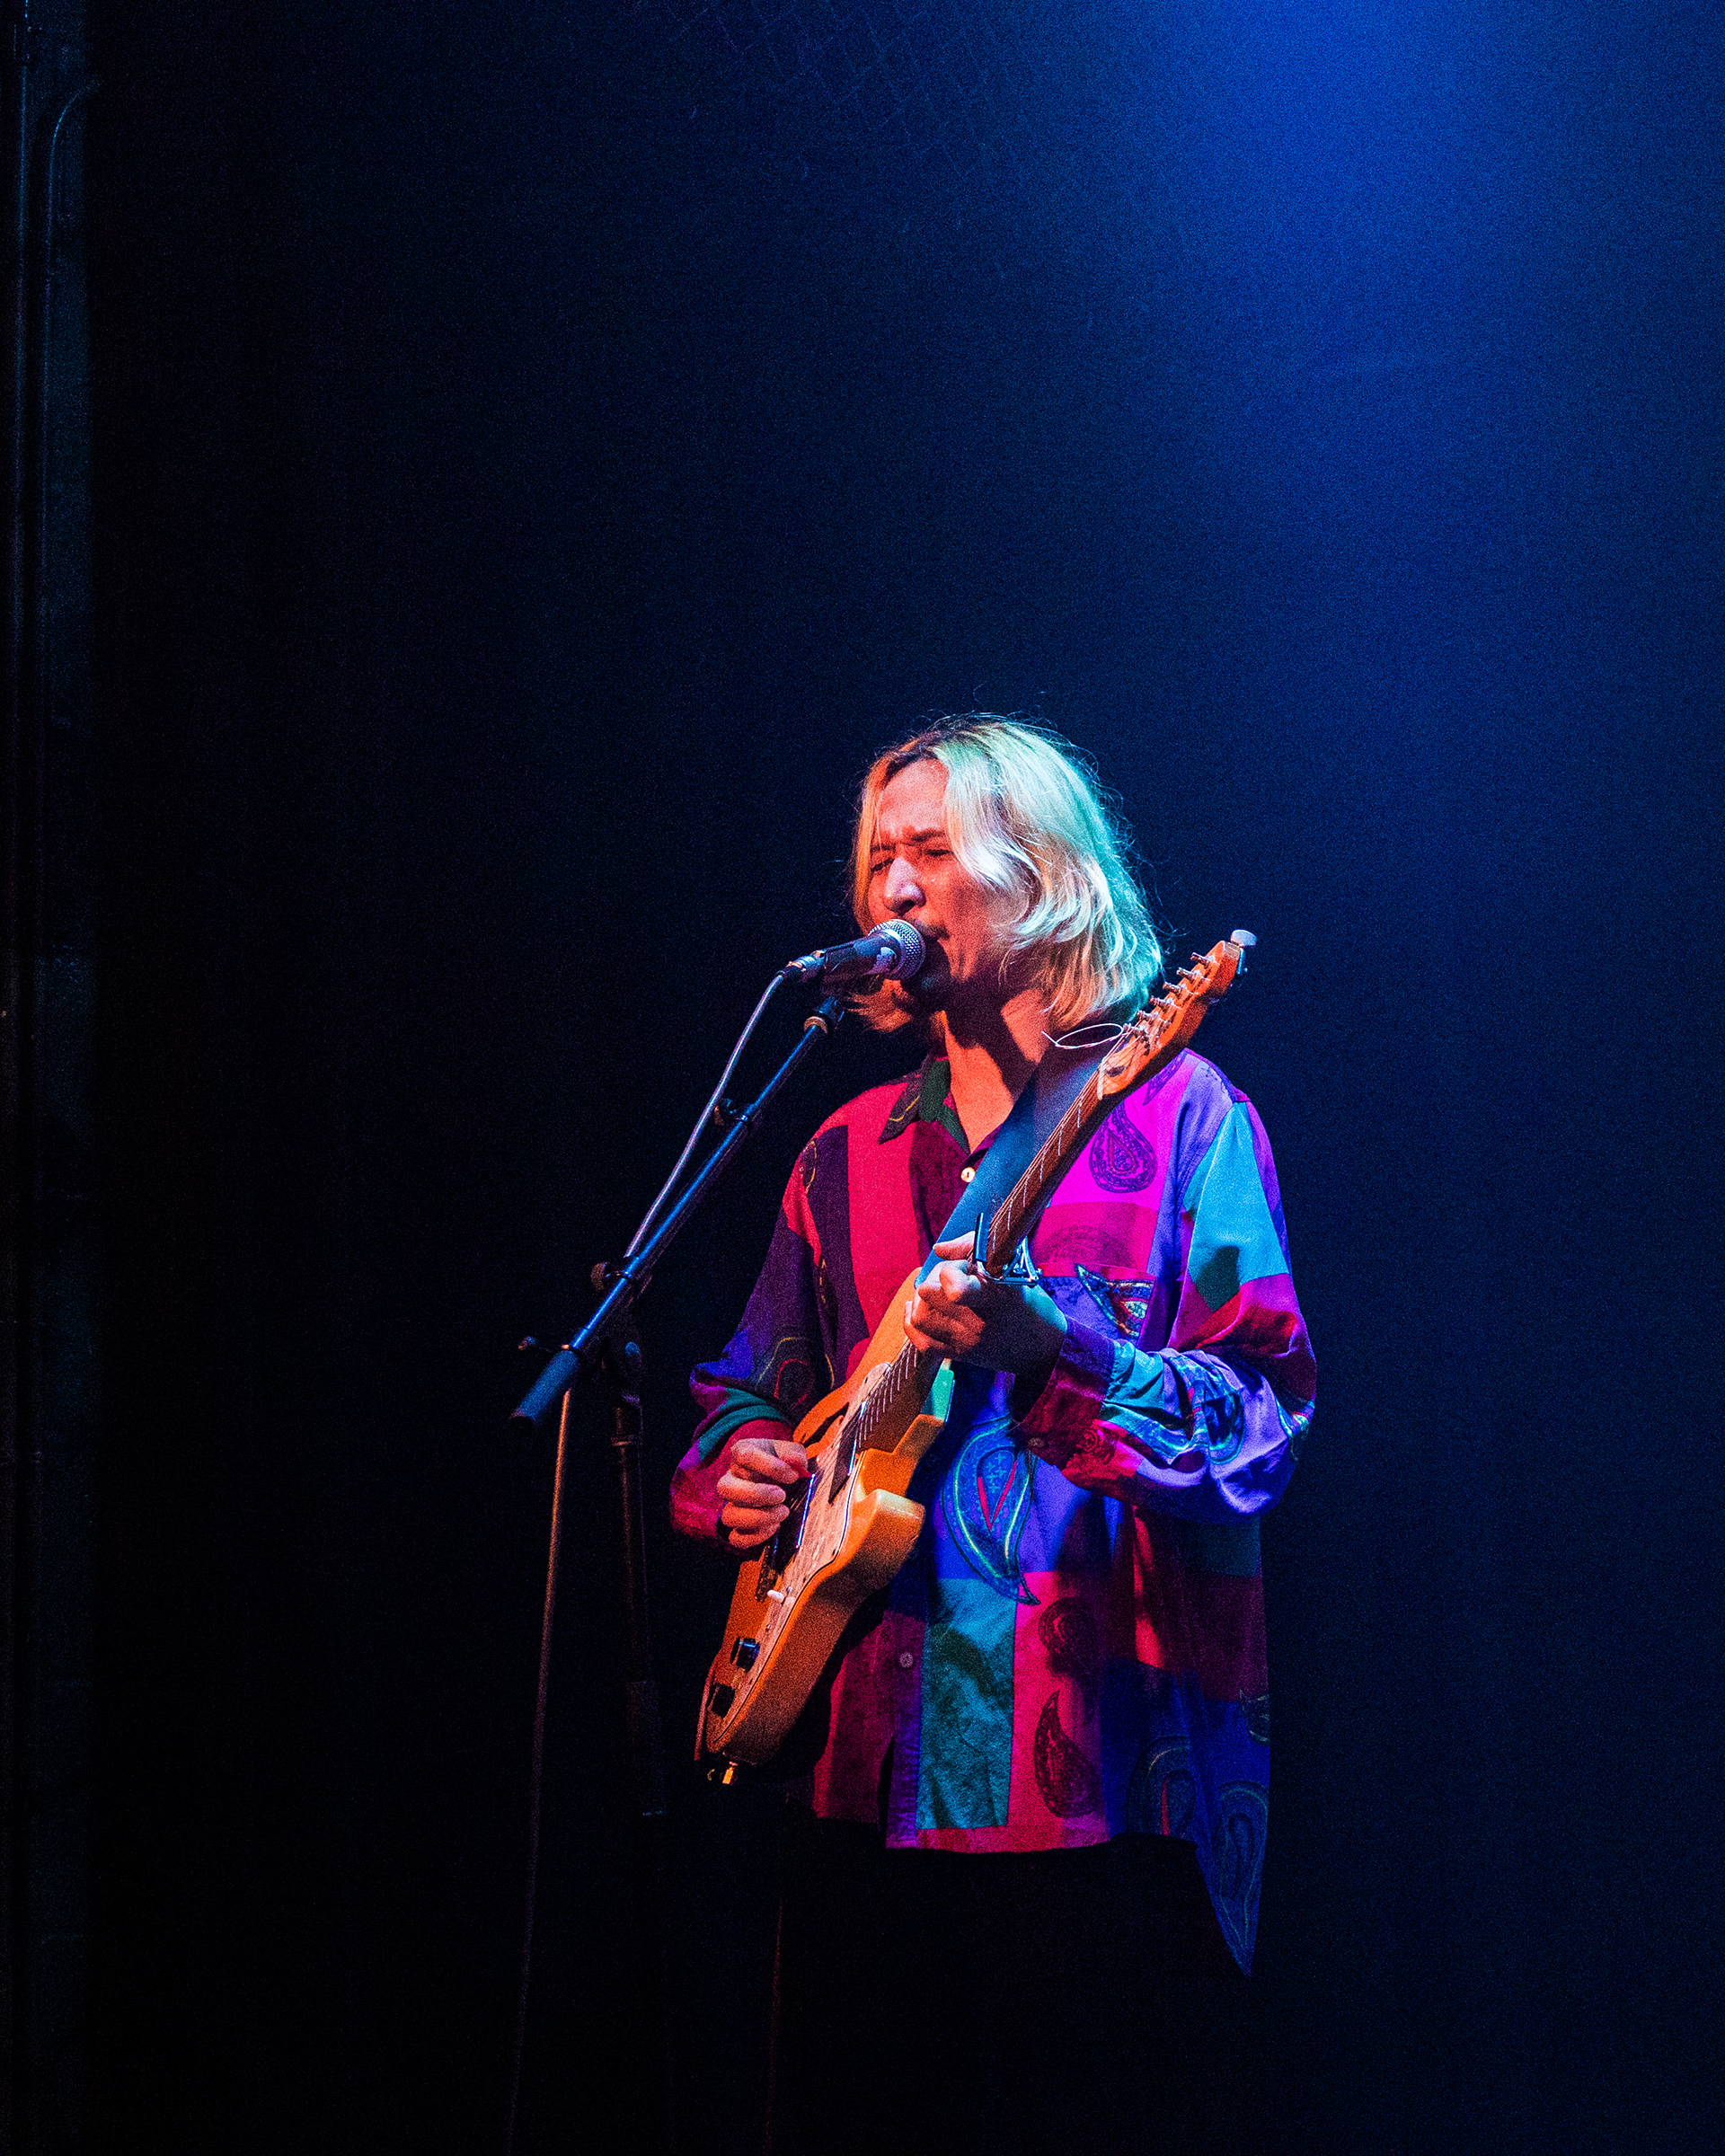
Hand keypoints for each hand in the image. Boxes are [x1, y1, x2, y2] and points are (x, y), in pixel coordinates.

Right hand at [716, 1435, 809, 1551]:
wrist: (783, 1480)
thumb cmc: (784, 1463)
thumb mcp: (792, 1452)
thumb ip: (795, 1454)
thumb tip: (795, 1462)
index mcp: (742, 1453)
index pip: (744, 1456)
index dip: (770, 1467)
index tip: (793, 1476)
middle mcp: (731, 1478)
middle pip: (725, 1488)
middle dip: (756, 1494)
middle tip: (782, 1495)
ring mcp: (732, 1504)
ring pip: (728, 1516)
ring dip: (758, 1518)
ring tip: (782, 1512)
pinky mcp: (739, 1525)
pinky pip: (736, 1538)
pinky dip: (756, 1537)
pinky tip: (774, 1527)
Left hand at [903, 1234, 1067, 1388]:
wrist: (1042, 1347)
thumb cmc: (1024, 1299)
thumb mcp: (1010, 1267)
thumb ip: (972, 1247)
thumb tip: (939, 1249)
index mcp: (995, 1296)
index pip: (954, 1287)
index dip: (951, 1269)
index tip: (965, 1266)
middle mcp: (979, 1320)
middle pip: (929, 1294)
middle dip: (934, 1278)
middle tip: (948, 1278)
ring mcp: (967, 1340)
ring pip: (920, 1316)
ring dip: (921, 1300)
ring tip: (934, 1294)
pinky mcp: (959, 1355)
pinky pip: (921, 1342)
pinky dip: (912, 1322)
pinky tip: (918, 1309)